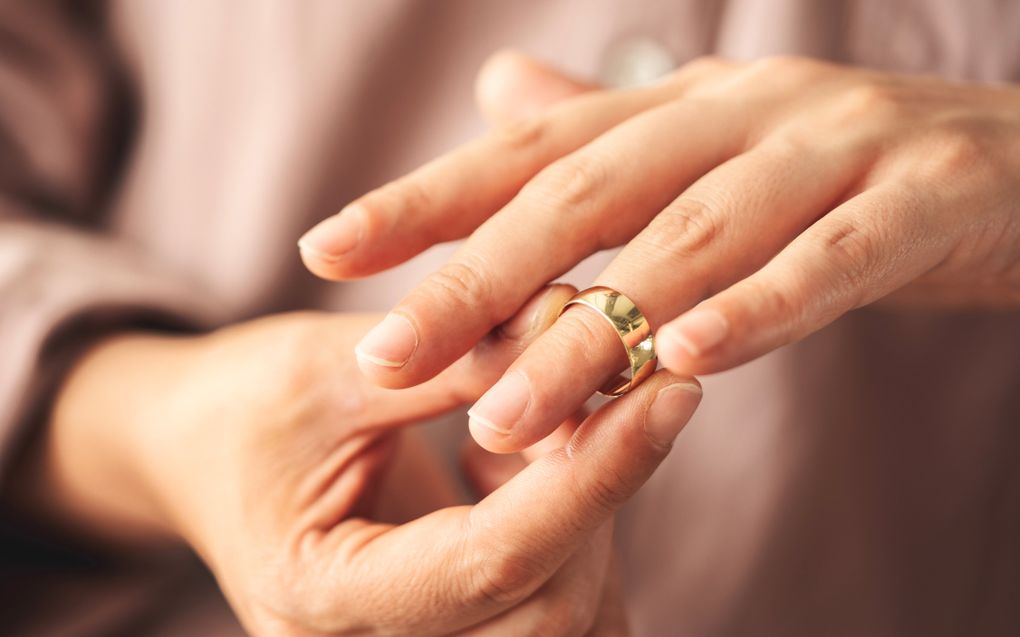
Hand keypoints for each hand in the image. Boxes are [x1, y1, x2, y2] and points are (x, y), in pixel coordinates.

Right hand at [20, 288, 701, 634]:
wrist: (191, 448)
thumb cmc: (236, 404)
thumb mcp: (325, 368)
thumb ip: (450, 359)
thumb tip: (576, 324)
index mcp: (320, 594)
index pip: (493, 561)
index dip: (594, 475)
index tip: (669, 393)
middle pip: (548, 603)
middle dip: (603, 485)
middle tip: (622, 381)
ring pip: (564, 611)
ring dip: (594, 504)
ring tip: (569, 412)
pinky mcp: (446, 625)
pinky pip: (548, 598)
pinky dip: (572, 523)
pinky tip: (540, 454)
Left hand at [299, 52, 1019, 451]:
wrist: (1018, 156)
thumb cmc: (843, 168)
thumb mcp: (712, 145)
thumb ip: (604, 131)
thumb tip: (496, 97)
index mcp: (684, 103)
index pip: (530, 149)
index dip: (424, 196)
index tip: (324, 246)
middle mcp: (744, 110)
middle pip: (586, 194)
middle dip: (477, 277)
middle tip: (385, 355)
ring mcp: (838, 145)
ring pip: (692, 241)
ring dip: (595, 331)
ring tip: (505, 417)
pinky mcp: (925, 197)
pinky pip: (833, 259)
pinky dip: (760, 310)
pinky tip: (686, 363)